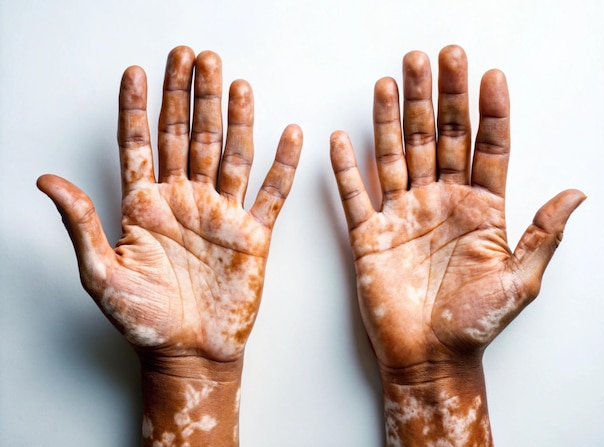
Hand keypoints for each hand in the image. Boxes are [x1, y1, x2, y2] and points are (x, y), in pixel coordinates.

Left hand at [38, 46, 301, 365]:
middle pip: (189, 136)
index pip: (140, 144)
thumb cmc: (143, 320)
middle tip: (195, 56)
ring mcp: (221, 215)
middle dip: (190, 95)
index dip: (137, 107)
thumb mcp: (101, 273)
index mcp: (146, 205)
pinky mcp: (253, 236)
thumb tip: (46, 180)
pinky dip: (282, 164)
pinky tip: (288, 134)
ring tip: (233, 81)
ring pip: (230, 154)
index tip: (138, 71)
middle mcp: (185, 201)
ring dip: (233, 117)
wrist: (188, 354)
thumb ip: (81, 223)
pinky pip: (272, 193)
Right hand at [331, 45, 583, 445]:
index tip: (489, 75)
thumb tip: (576, 193)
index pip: (487, 148)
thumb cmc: (475, 323)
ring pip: (397, 155)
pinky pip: (356, 195)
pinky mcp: (370, 234)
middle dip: (437, 97)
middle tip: (435, 57)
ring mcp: (403, 215)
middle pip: (438, 138)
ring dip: (392, 118)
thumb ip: (543, 234)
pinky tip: (342, 138)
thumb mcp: (520, 281)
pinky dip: (347, 168)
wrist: (430, 357)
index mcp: (480, 209)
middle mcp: (441, 202)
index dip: (489, 112)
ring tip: (392, 80)